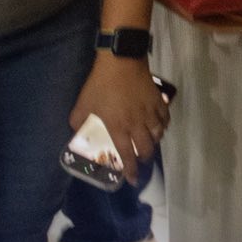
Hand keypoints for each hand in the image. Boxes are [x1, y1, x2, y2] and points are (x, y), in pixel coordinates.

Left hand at [70, 55, 167, 172]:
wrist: (121, 61)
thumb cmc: (100, 84)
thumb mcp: (82, 105)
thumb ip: (79, 121)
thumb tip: (77, 131)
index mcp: (118, 127)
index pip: (126, 155)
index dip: (130, 170)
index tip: (133, 179)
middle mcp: (137, 124)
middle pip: (147, 148)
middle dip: (144, 157)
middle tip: (140, 159)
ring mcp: (150, 112)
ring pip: (158, 134)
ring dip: (154, 142)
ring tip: (149, 142)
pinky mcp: (158, 101)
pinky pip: (165, 118)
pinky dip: (163, 125)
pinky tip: (160, 125)